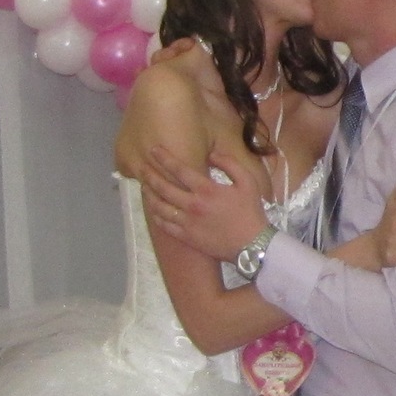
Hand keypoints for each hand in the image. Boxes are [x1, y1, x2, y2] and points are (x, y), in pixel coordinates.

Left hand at [142, 142, 271, 259]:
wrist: (253, 245)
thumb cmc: (251, 212)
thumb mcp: (247, 182)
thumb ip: (229, 164)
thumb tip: (211, 154)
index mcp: (206, 190)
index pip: (179, 170)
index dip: (164, 158)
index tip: (154, 150)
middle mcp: (192, 205)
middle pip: (163, 187)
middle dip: (150, 175)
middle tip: (141, 168)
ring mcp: (187, 223)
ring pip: (160, 207)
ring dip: (149, 195)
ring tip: (144, 187)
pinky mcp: (186, 237)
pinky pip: (164, 226)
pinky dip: (156, 216)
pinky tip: (154, 210)